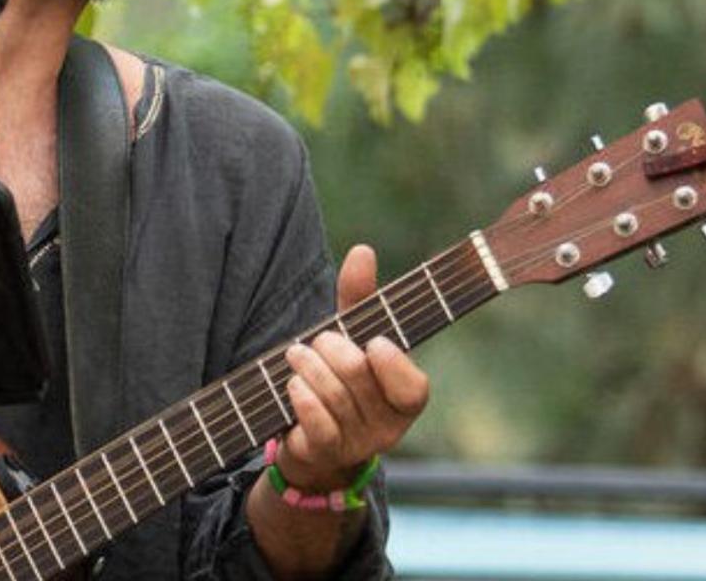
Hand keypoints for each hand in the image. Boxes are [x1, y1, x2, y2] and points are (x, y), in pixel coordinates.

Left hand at [273, 244, 428, 493]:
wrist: (310, 441)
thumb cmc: (337, 379)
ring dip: (307, 366)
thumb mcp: (350, 336)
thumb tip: (363, 250)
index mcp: (405, 398)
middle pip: (358, 375)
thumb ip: (359, 297)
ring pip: (333, 394)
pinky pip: (316, 423)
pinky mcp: (325, 455)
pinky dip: (301, 396)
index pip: (413, 388)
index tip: (373, 342)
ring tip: (295, 356)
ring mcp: (357, 445)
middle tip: (316, 342)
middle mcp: (388, 427)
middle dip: (330, 348)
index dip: (391, 364)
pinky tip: (292, 385)